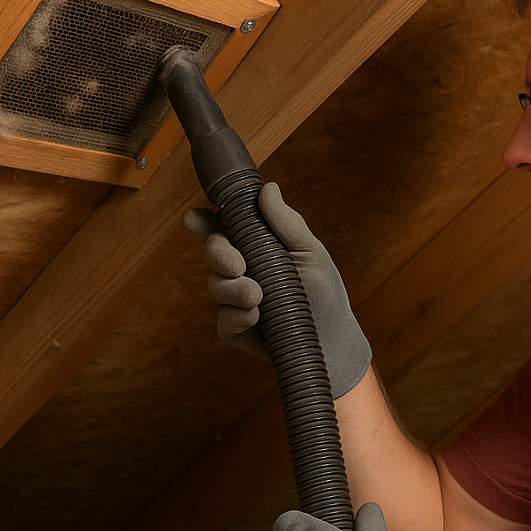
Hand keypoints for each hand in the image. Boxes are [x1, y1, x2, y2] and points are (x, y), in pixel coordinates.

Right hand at [184, 182, 371, 397]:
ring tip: (258, 296)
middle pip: (214, 252)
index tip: (195, 219)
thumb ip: (287, 224)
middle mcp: (244, 271)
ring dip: (233, 289)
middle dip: (218, 254)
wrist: (334, 342)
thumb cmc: (326, 295)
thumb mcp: (311, 254)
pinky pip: (223, 320)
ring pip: (216, 286)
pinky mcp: (237, 329)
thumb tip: (268, 188)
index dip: (205, 221)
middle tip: (237, 264)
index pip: (225, 228)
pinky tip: (256, 317)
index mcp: (259, 247)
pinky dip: (237, 316)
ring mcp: (237, 300)